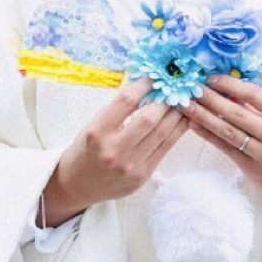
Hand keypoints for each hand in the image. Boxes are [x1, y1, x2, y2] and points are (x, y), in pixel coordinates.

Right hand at [41, 78, 186, 223]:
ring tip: (183, 101)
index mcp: (97, 131)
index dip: (144, 85)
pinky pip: (166, 147)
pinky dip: (177, 130)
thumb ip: (118, 110)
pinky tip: (183, 119)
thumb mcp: (94, 125)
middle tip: (174, 88)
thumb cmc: (87, 149)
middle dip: (165, 100)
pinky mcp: (142, 175)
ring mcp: (130, 165)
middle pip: (149, 118)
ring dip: (176, 114)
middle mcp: (113, 149)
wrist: (78, 185)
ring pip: (162, 132)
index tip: (154, 77)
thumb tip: (147, 87)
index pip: (126, 101)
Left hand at [183, 76, 261, 226]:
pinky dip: (208, 135)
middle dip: (211, 99)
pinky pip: (226, 149)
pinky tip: (195, 125)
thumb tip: (230, 91)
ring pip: (228, 132)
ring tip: (187, 105)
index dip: (230, 85)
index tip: (212, 78)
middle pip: (237, 114)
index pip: (255, 95)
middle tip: (192, 88)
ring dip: (204, 117)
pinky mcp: (252, 169)